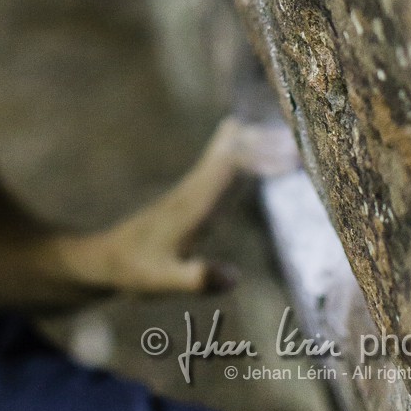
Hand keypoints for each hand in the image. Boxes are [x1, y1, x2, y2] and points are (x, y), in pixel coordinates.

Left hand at [68, 117, 300, 295]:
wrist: (107, 257)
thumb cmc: (136, 270)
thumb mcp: (163, 281)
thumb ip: (197, 279)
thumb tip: (236, 277)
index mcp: (193, 205)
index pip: (229, 169)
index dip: (259, 158)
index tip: (292, 152)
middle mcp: (195, 189)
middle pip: (232, 152)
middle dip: (264, 141)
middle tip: (303, 133)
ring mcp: (193, 188)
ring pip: (227, 153)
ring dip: (256, 141)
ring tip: (289, 129)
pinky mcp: (193, 193)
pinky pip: (222, 163)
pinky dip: (243, 149)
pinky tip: (253, 135)